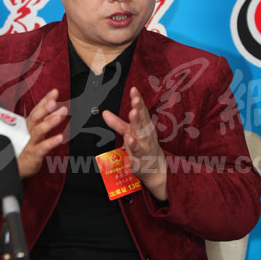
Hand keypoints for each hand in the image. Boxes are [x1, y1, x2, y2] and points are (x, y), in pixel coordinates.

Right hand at [17, 89, 66, 177]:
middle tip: (55, 101)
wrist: (14, 169)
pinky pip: (42, 147)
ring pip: (38, 131)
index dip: (45, 100)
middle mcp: (27, 132)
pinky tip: (60, 137)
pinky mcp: (33, 154)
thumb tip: (57, 111)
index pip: (37, 110)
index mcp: (27, 126)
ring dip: (49, 122)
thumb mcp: (33, 134)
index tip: (54, 92)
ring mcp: (30, 143)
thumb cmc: (24, 149)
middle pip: (35, 118)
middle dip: (45, 108)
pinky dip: (51, 142)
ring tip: (61, 115)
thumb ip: (44, 122)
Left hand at [102, 86, 166, 200]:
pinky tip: (130, 141)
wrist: (155, 170)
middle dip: (139, 110)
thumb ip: (117, 123)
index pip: (142, 111)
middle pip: (142, 121)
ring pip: (141, 137)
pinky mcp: (140, 160)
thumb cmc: (143, 147)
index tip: (134, 89)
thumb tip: (104, 112)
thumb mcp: (131, 133)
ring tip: (132, 116)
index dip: (138, 100)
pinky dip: (134, 148)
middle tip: (135, 101)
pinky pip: (137, 154)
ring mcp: (144, 148)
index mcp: (145, 127)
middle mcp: (146, 135)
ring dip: (136, 127)